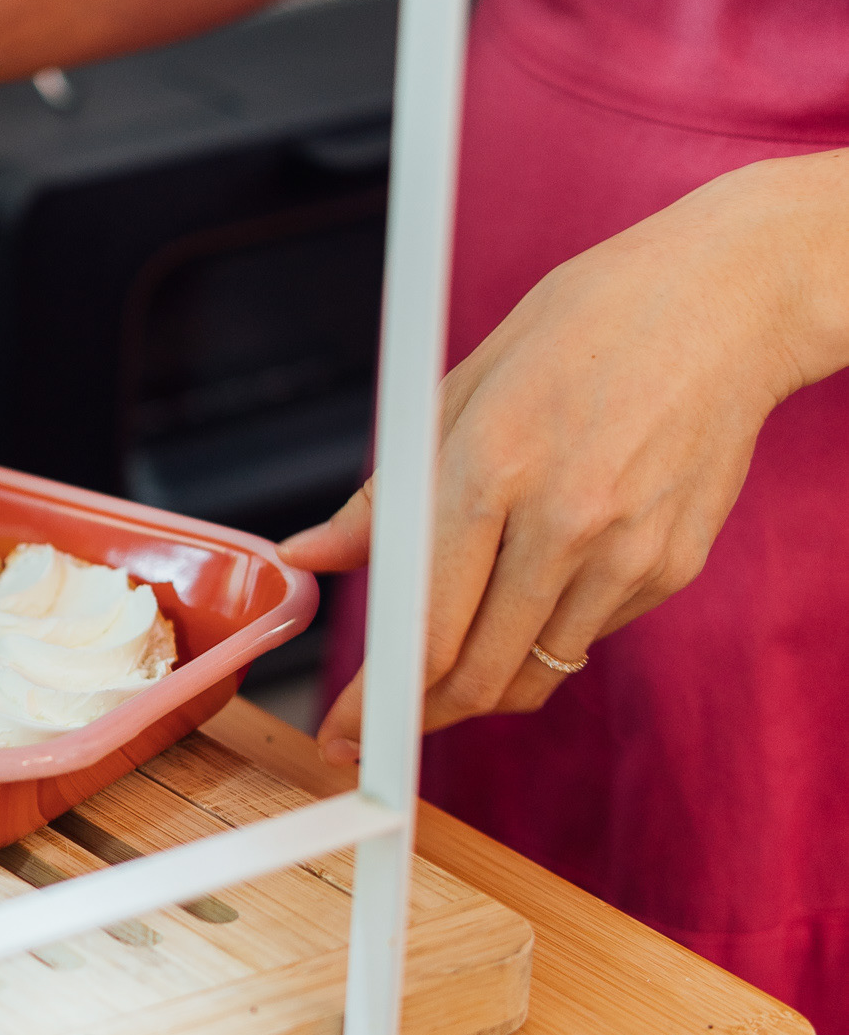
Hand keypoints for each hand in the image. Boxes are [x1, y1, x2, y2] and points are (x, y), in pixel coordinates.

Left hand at [280, 157, 847, 770]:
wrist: (722, 303)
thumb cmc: (581, 329)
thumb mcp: (460, 390)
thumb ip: (385, 496)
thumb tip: (312, 554)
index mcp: (491, 467)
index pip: (424, 628)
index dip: (377, 698)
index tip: (346, 730)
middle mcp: (563, 521)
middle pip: (479, 675)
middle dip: (423, 714)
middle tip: (389, 717)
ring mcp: (627, 552)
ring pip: (536, 673)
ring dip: (485, 683)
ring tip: (455, 658)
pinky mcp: (671, 567)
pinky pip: (589, 637)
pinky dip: (548, 635)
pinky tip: (541, 583)